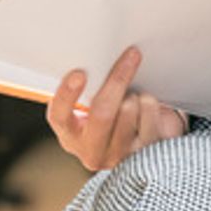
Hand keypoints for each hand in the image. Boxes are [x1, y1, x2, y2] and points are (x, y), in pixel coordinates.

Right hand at [46, 47, 188, 172]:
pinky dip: (150, 102)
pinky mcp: (145, 153)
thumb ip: (88, 89)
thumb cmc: (111, 116)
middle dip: (117, 79)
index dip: (67, 95)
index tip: (79, 73)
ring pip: (129, 109)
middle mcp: (92, 152)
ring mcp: (119, 156)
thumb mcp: (91, 106)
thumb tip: (97, 58)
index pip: (60, 117)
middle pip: (102, 113)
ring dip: (134, 93)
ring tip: (133, 96)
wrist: (141, 143)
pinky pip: (149, 113)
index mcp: (71, 136)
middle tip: (131, 54)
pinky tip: (146, 108)